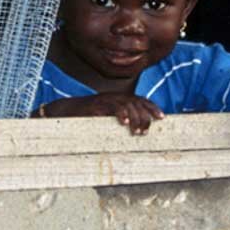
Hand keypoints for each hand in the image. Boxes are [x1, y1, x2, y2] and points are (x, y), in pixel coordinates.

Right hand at [43, 93, 163, 133]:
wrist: (67, 111)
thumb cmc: (88, 116)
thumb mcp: (108, 116)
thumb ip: (121, 119)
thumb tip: (137, 129)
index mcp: (119, 98)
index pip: (140, 99)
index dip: (152, 107)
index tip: (162, 117)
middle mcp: (114, 97)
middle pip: (136, 103)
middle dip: (144, 117)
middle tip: (145, 132)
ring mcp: (105, 100)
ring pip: (127, 105)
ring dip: (134, 118)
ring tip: (137, 131)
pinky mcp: (96, 105)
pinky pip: (111, 107)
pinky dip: (120, 114)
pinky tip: (124, 123)